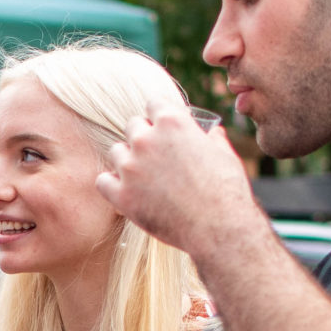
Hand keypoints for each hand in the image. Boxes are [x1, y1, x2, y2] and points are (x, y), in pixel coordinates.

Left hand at [95, 96, 270, 274]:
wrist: (218, 227)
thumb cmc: (226, 189)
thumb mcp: (225, 154)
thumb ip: (212, 139)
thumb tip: (212, 134)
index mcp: (172, 122)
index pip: (153, 103)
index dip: (159, 115)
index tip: (163, 126)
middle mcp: (146, 139)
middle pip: (132, 126)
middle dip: (144, 137)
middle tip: (156, 155)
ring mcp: (131, 167)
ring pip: (116, 152)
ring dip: (128, 160)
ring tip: (144, 176)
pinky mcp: (122, 195)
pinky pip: (103, 181)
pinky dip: (112, 184)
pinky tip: (125, 190)